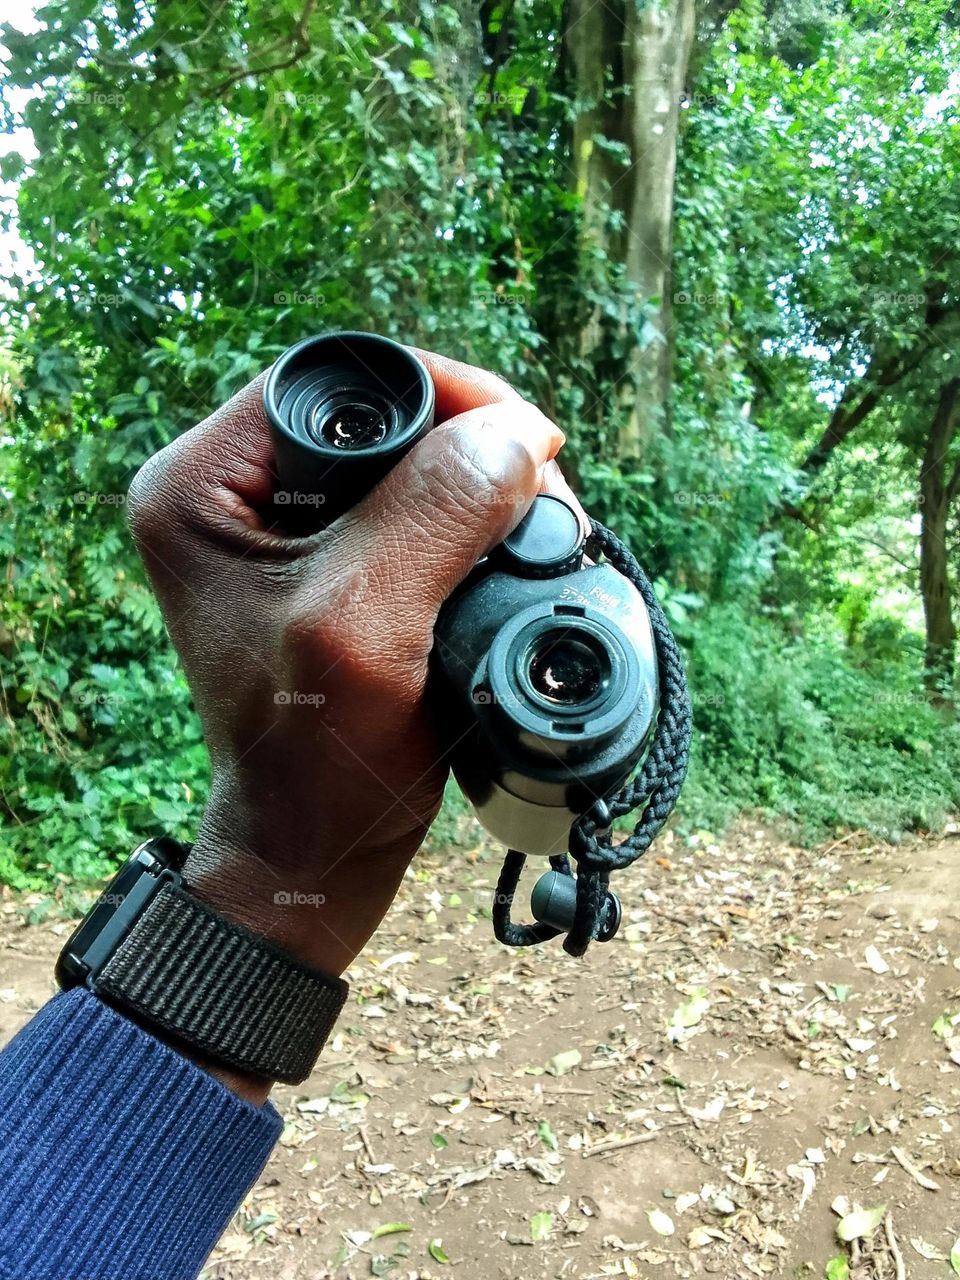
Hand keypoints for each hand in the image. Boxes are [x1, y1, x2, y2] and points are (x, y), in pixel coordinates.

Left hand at [127, 351, 578, 1006]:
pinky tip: (508, 553)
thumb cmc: (313, 755)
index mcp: (200, 485)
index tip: (525, 434)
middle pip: (376, 415)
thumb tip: (520, 427)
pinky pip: (414, 511)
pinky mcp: (331, 568)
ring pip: (404, 461)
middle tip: (539, 488)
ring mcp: (283, 532)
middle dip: (467, 444)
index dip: (439, 391)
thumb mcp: (367, 624)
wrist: (313, 847)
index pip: (333, 381)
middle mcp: (233, 494)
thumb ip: (435, 513)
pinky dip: (470, 526)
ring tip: (534, 527)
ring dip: (478, 486)